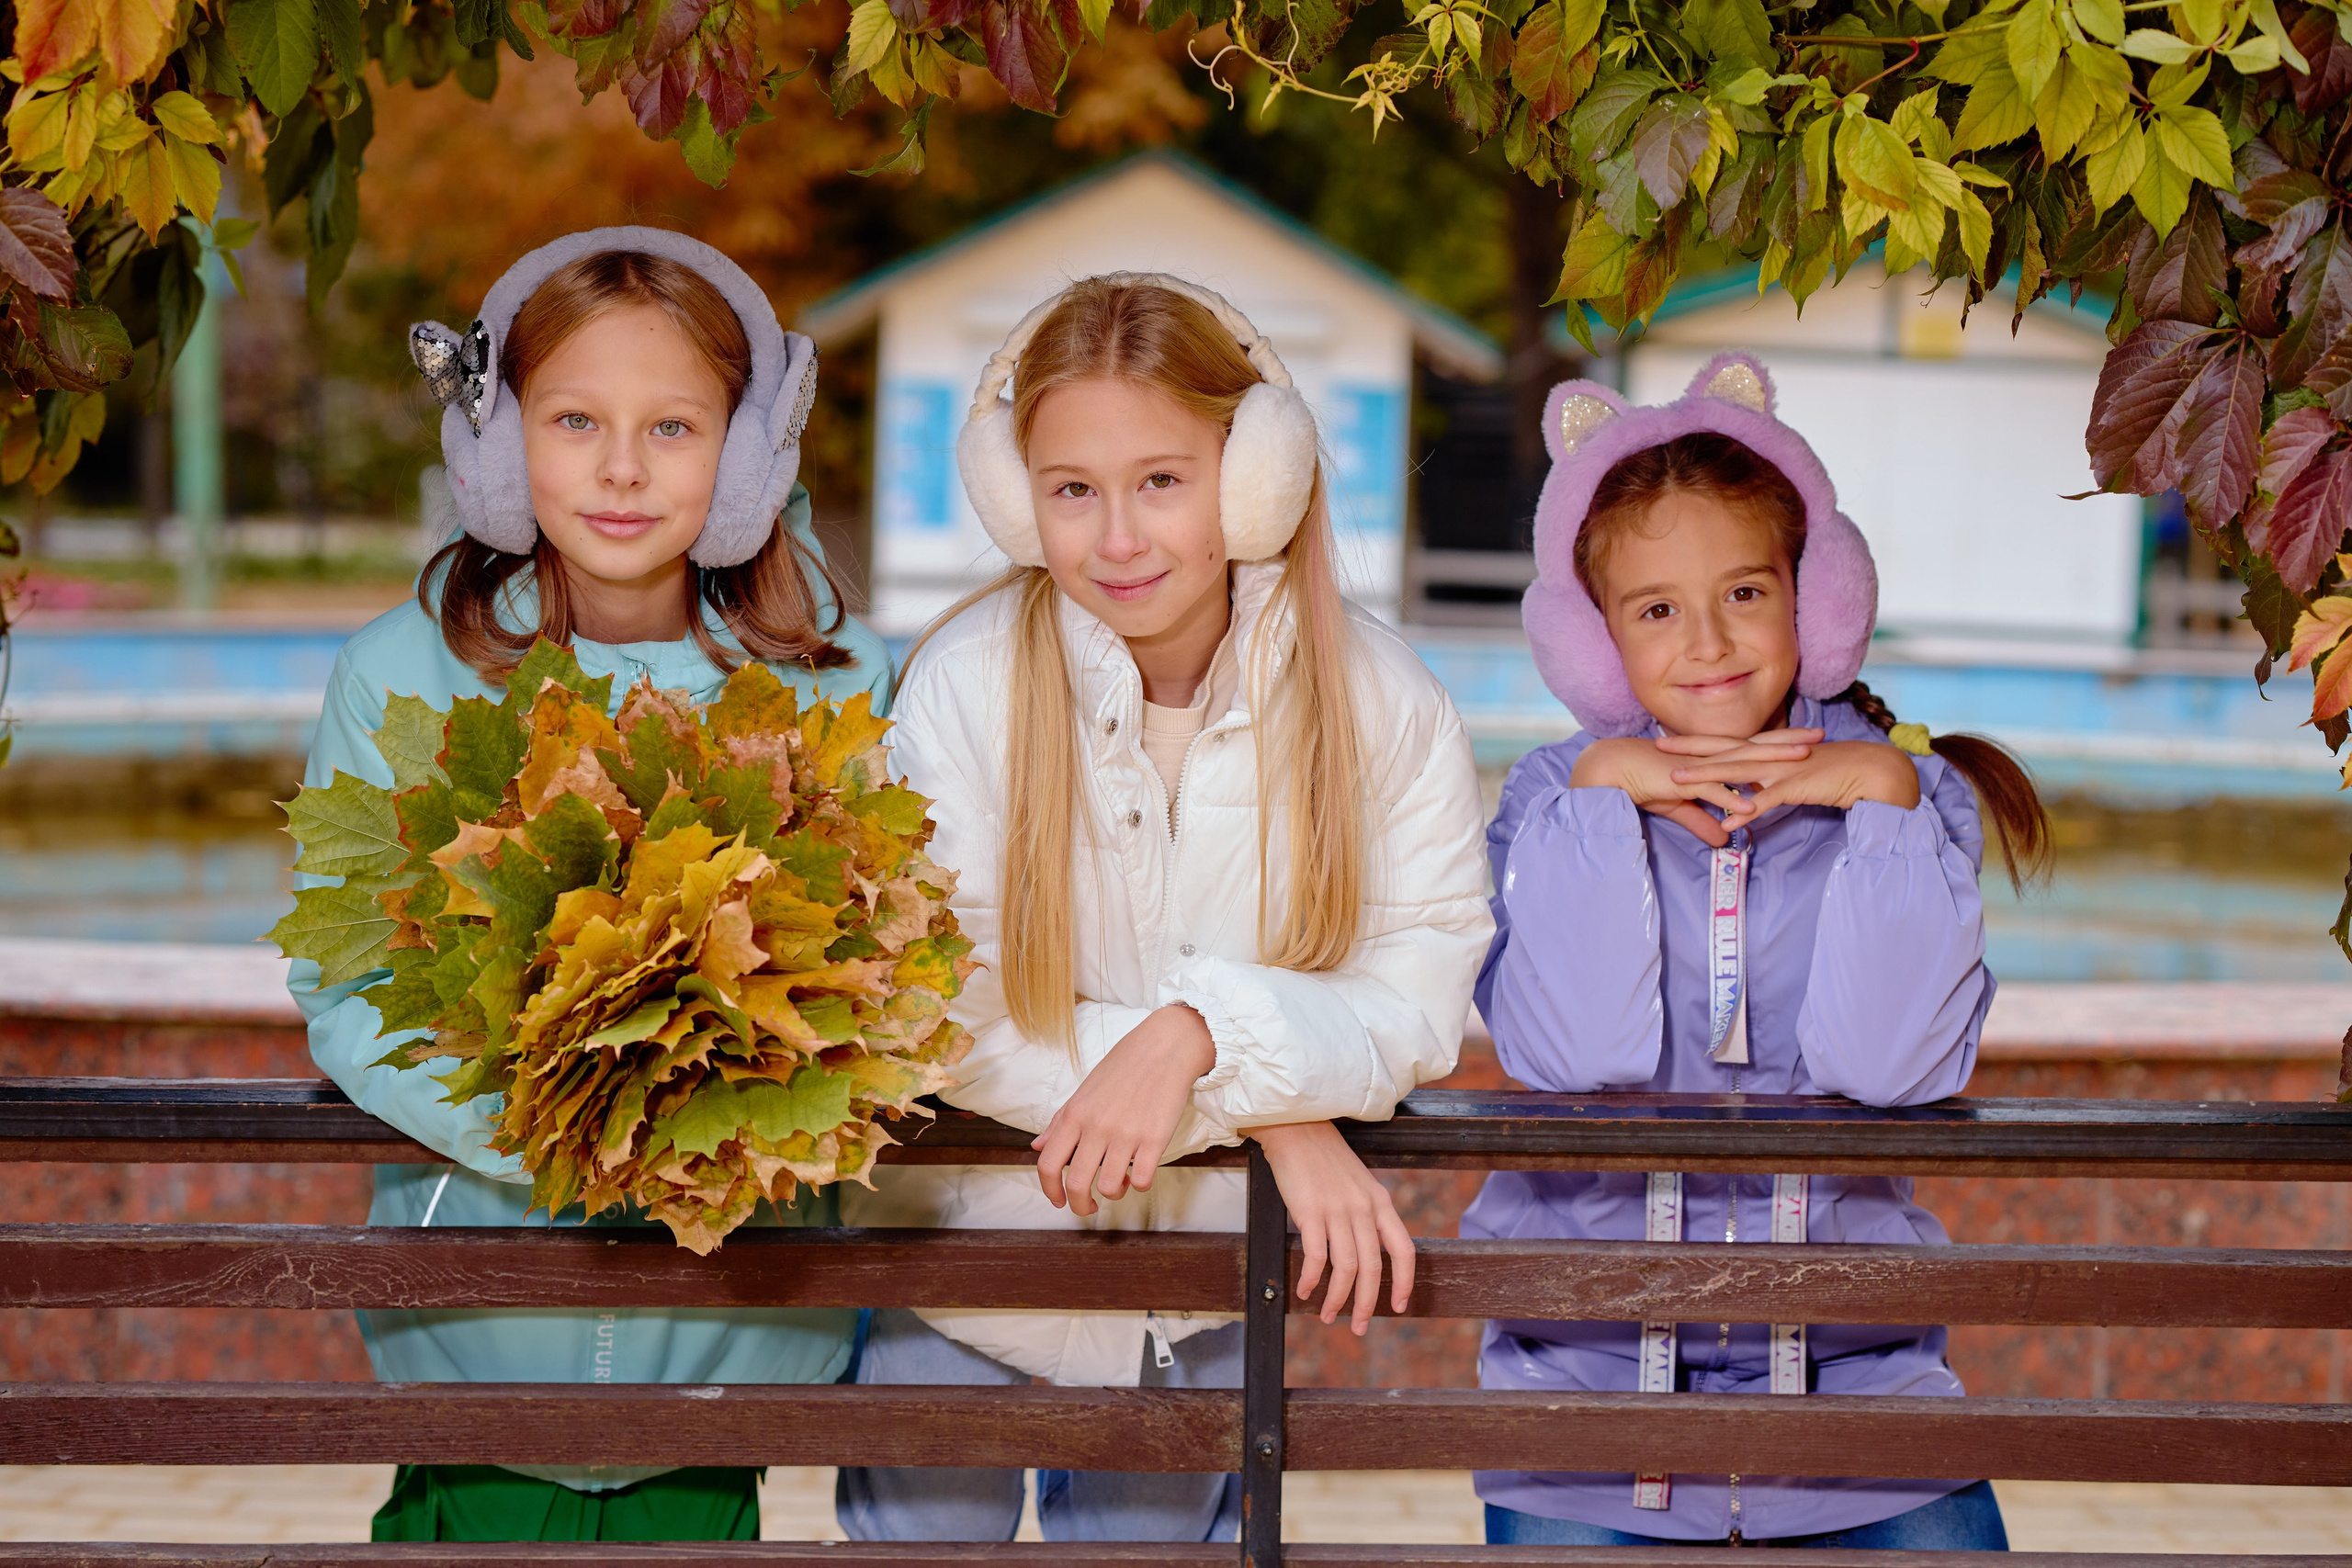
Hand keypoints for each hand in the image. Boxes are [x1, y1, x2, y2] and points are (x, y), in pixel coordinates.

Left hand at [1032, 1004, 1215, 1216]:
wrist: (1163, 1048)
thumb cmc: (1123, 1068)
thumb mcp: (1084, 1091)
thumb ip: (1059, 1122)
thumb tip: (1036, 1147)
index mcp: (1075, 1115)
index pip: (1048, 1164)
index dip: (1049, 1190)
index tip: (1059, 1200)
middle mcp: (1097, 1127)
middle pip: (1076, 1183)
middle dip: (1080, 1206)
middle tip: (1088, 1207)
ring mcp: (1126, 1134)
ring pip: (1110, 1187)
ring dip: (1114, 1194)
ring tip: (1120, 1183)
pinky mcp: (1155, 1139)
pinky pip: (1142, 1180)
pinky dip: (1139, 1185)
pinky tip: (1140, 1172)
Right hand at [1251, 1120, 1414, 1334]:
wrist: (1297, 1128)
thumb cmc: (1324, 1158)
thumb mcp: (1359, 1184)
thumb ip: (1367, 1214)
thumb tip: (1367, 1252)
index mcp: (1381, 1202)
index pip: (1404, 1250)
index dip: (1404, 1283)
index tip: (1397, 1307)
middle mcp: (1364, 1209)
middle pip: (1373, 1269)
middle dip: (1366, 1304)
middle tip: (1357, 1326)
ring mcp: (1338, 1210)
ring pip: (1345, 1269)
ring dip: (1337, 1299)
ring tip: (1328, 1315)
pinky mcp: (1310, 1212)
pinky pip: (1316, 1257)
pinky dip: (1311, 1280)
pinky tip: (1304, 1289)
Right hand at [1570, 733, 1816, 846]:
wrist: (1613, 771)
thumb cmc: (1643, 783)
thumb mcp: (1679, 807)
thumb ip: (1703, 821)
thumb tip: (1723, 838)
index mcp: (1710, 758)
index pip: (1752, 748)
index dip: (1780, 744)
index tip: (1806, 741)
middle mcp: (1709, 757)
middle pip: (1756, 747)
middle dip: (1788, 742)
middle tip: (1820, 736)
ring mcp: (1697, 767)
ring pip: (1741, 763)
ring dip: (1771, 763)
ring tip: (1800, 761)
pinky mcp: (1681, 781)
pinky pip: (1710, 791)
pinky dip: (1730, 797)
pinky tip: (1750, 805)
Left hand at [1669, 738, 1920, 816]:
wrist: (1871, 771)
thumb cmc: (1833, 775)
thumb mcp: (1794, 777)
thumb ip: (1767, 786)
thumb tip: (1745, 800)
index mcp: (1769, 751)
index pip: (1726, 743)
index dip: (1696, 742)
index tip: (1667, 739)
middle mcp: (1772, 754)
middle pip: (1723, 750)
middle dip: (1689, 748)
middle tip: (1657, 745)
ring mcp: (1784, 768)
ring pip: (1738, 771)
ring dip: (1707, 777)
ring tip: (1677, 781)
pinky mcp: (1799, 785)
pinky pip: (1768, 800)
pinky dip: (1747, 811)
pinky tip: (1727, 823)